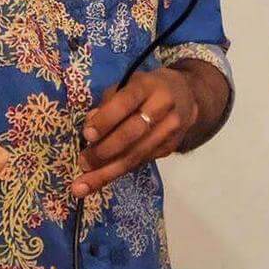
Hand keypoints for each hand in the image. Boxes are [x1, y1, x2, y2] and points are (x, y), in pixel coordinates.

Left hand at [72, 68, 197, 197]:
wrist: (185, 97)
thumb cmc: (145, 89)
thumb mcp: (126, 85)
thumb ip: (108, 103)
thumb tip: (89, 124)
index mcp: (147, 86)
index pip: (125, 103)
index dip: (105, 121)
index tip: (87, 136)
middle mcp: (162, 107)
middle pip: (132, 134)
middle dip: (105, 151)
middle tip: (83, 163)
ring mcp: (170, 129)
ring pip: (137, 154)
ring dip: (109, 170)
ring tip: (86, 183)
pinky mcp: (171, 147)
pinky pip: (142, 161)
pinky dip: (120, 171)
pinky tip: (103, 178)